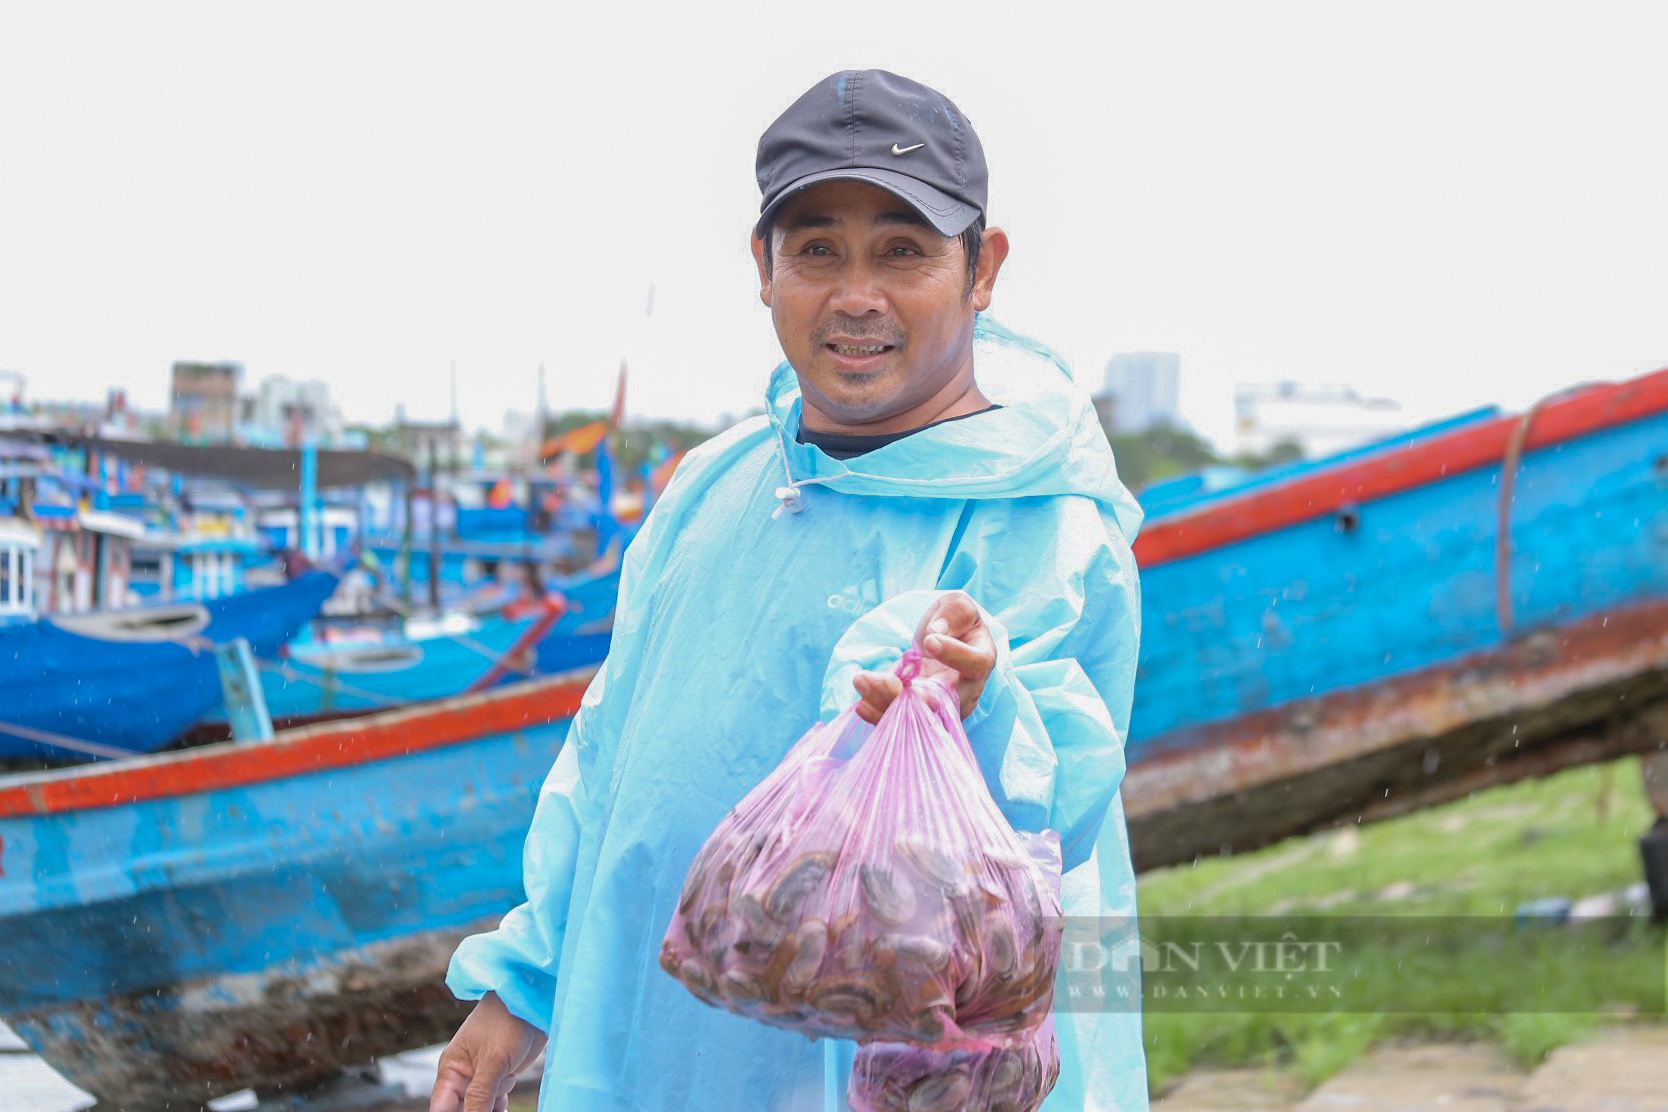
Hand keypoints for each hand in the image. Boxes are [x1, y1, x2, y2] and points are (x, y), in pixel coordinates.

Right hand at [430, 993, 547, 1111]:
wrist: (531, 1005)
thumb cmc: (507, 1022)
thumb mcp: (493, 1061)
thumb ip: (479, 1095)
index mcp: (451, 1070)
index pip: (442, 1109)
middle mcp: (461, 1076)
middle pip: (461, 1109)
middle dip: (476, 1111)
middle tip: (494, 1098)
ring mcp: (480, 1078)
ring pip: (479, 1108)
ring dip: (491, 1107)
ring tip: (505, 1080)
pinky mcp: (497, 1077)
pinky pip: (493, 1102)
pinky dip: (500, 1105)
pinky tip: (505, 1100)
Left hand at [853, 592, 995, 723]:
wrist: (941, 641)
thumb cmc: (954, 622)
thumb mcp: (958, 606)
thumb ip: (954, 613)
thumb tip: (935, 632)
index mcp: (980, 660)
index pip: (975, 664)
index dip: (955, 654)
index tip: (930, 640)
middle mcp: (966, 691)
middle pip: (943, 702)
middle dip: (913, 696)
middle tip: (887, 680)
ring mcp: (942, 707)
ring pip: (918, 716)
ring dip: (887, 702)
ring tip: (863, 681)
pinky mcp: (919, 713)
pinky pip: (901, 720)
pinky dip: (879, 713)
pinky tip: (861, 703)